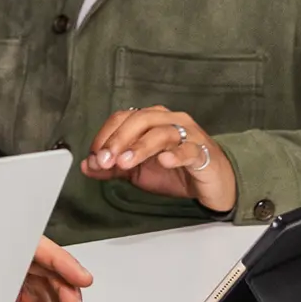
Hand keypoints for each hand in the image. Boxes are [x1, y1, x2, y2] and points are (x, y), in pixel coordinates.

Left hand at [18, 237, 94, 301]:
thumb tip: (13, 287)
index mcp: (18, 243)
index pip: (47, 250)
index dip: (67, 265)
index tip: (84, 280)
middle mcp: (24, 256)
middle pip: (54, 275)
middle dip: (68, 299)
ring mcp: (23, 272)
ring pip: (49, 294)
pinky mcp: (19, 287)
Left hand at [80, 105, 234, 212]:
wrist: (213, 184)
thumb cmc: (177, 171)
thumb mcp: (138, 171)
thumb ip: (112, 167)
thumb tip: (87, 165)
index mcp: (152, 120)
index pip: (123, 118)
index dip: (106, 135)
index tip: (95, 156)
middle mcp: (170, 121)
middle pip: (141, 119)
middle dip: (119, 140)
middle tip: (106, 160)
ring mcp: (189, 135)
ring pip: (162, 132)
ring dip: (140, 147)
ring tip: (125, 162)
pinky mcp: (205, 153)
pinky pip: (190, 150)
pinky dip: (176, 154)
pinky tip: (164, 161)